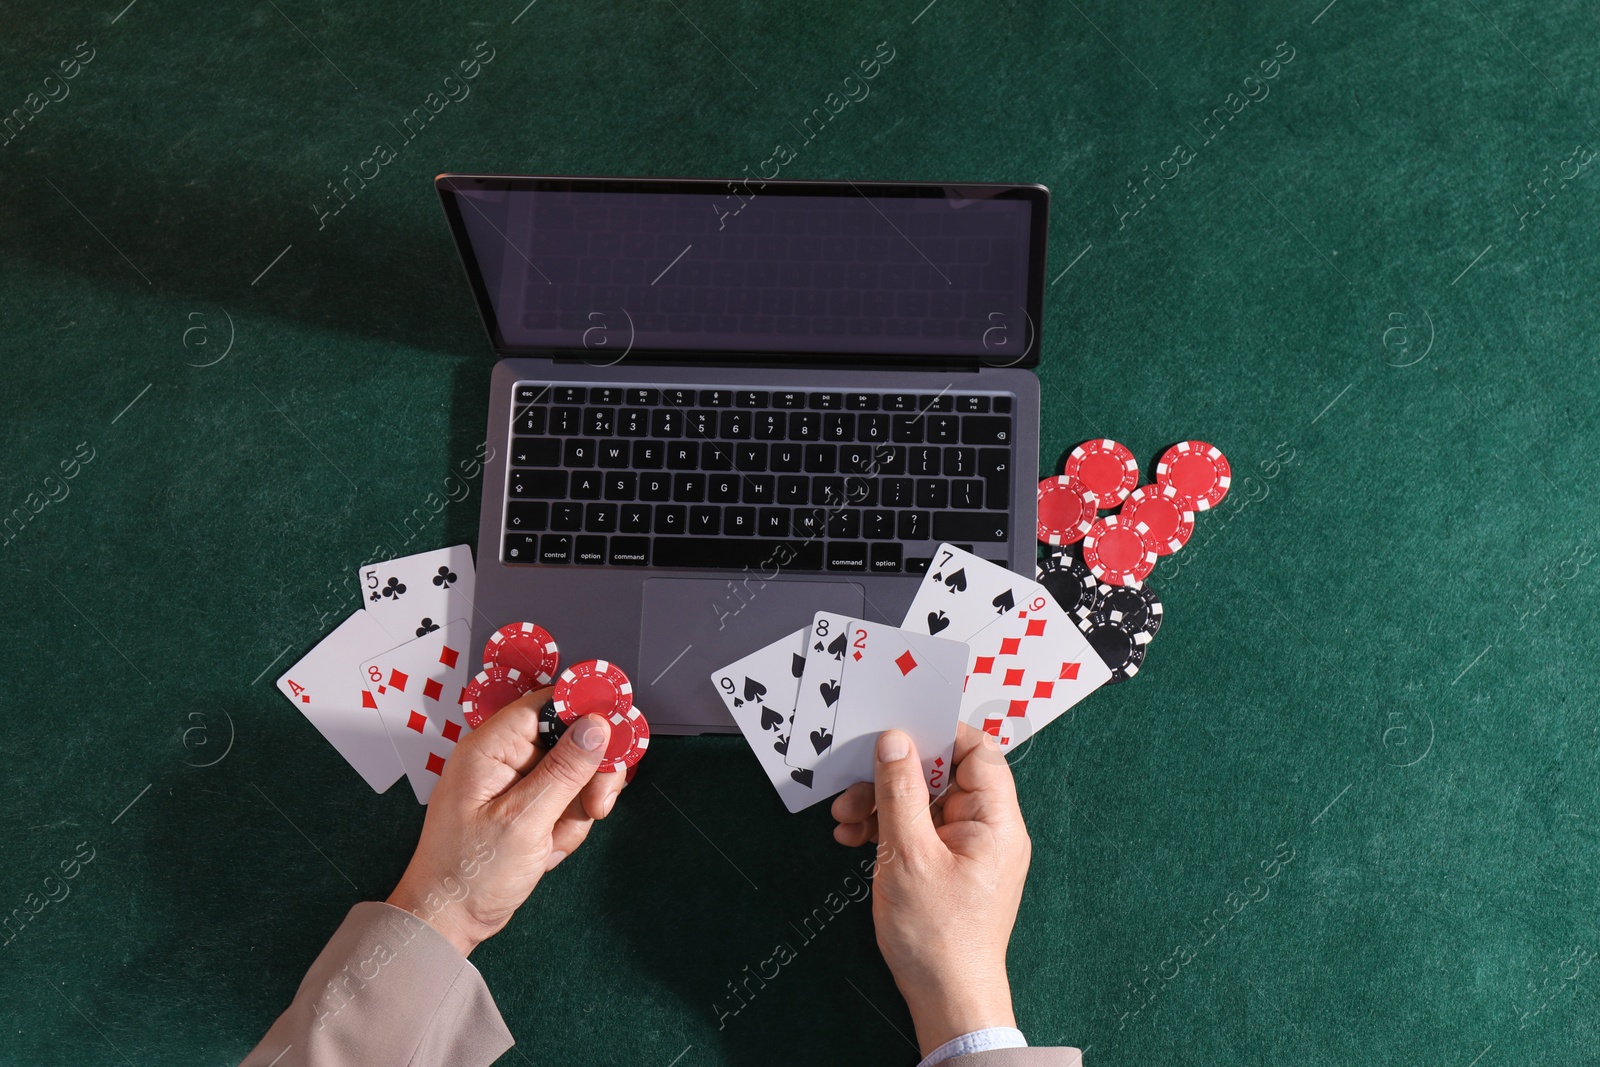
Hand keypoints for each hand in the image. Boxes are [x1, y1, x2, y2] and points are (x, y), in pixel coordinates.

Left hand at [386, 687, 628, 956]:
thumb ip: (564, 770)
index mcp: (491, 748)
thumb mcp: (524, 821)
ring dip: (577, 810)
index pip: (546, 704)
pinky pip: (568, 803)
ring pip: (577, 774)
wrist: (449, 922)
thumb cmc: (469, 873)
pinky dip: (567, 827)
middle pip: (571, 739)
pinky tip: (547, 851)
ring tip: (554, 842)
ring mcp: (518, 784)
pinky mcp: (529, 807)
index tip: (618, 727)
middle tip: (597, 806)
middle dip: (590, 774)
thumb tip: (597, 725)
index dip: (584, 709)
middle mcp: (505, 759)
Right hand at [831, 724, 1031, 1054]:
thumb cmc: (937, 935)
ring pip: (923, 803)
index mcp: (996, 820)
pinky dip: (887, 829)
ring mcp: (968, 849)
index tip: (894, 732)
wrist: (946, 999)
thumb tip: (894, 740)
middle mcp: (989, 829)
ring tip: (844, 820)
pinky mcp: (948, 867)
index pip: (977, 752)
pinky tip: (854, 838)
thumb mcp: (908, 854)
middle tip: (853, 786)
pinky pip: (918, 830)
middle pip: (942, 776)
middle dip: (893, 777)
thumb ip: (900, 792)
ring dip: (881, 804)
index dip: (937, 736)